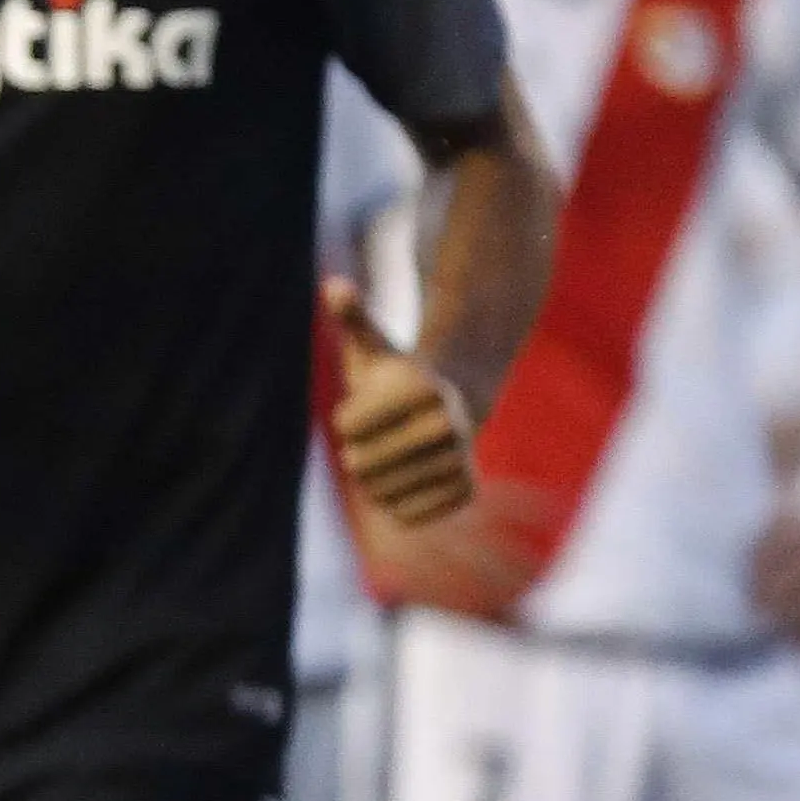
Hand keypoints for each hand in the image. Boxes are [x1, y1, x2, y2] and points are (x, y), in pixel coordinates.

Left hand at [325, 278, 476, 526]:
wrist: (456, 404)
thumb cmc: (399, 375)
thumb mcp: (374, 345)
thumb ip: (354, 316)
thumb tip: (334, 285)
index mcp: (420, 388)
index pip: (346, 427)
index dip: (347, 420)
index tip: (366, 409)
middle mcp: (448, 425)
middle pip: (360, 466)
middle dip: (357, 454)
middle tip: (377, 439)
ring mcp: (460, 461)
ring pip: (380, 496)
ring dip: (375, 480)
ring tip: (392, 456)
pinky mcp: (465, 493)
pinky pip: (404, 515)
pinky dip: (397, 502)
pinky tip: (409, 477)